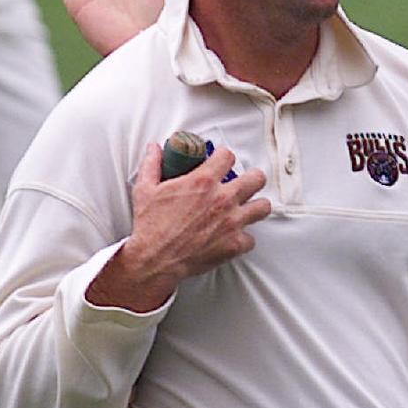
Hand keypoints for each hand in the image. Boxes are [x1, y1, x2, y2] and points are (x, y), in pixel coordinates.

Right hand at [86, 143, 269, 311]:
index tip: (222, 161)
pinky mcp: (234, 244)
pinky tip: (233, 236)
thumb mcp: (145, 189)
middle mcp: (223, 199)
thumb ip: (152, 164)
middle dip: (252, 178)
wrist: (154, 259)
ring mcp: (232, 222)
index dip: (224, 156)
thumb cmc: (150, 226)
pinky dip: (243, 238)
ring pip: (263, 207)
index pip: (228, 156)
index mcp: (204, 181)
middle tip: (245, 182)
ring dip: (255, 206)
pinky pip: (251, 238)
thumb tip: (153, 148)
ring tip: (246, 207)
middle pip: (257, 178)